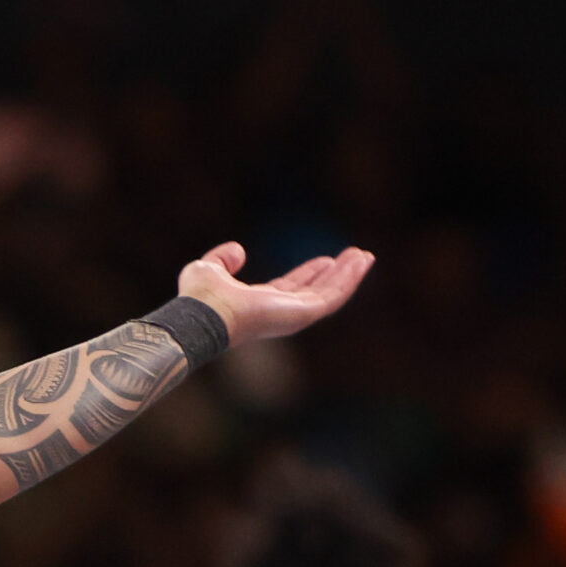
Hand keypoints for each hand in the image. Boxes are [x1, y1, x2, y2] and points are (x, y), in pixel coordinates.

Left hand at [175, 240, 374, 347]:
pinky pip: (333, 297)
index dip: (309, 273)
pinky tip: (361, 262)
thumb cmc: (200, 298)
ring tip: (365, 256)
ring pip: (329, 295)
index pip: (291, 288)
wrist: (204, 314)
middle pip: (315, 292)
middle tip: (355, 257)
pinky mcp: (302, 315)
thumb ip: (222, 259)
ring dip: (349, 275)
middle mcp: (279, 312)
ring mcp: (292, 316)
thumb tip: (238, 250)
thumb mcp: (208, 268)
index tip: (326, 260)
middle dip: (336, 275)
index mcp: (259, 304)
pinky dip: (349, 279)